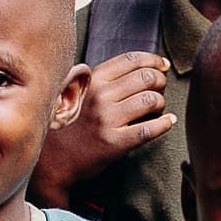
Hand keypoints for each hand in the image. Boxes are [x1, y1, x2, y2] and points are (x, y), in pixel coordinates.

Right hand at [31, 53, 173, 199]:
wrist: (52, 161)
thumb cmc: (68, 126)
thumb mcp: (78, 93)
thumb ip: (101, 80)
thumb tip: (138, 66)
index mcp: (92, 81)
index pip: (131, 60)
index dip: (153, 60)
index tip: (163, 65)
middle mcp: (100, 96)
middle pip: (146, 77)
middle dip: (160, 81)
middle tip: (161, 89)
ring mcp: (107, 119)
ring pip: (151, 100)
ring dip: (161, 103)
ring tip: (158, 109)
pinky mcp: (114, 142)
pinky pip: (149, 129)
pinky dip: (164, 124)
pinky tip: (168, 122)